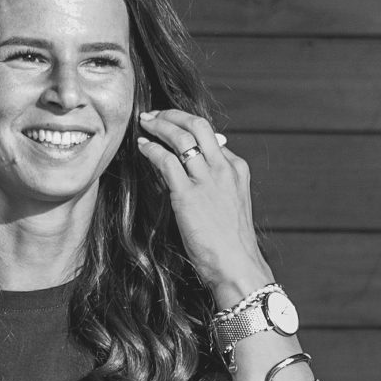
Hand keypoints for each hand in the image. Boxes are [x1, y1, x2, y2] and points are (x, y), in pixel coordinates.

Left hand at [131, 110, 269, 303]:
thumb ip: (217, 181)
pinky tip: (142, 147)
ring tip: (145, 124)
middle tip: (155, 115)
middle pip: (198, 126)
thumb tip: (196, 165)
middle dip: (173, 115)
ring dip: (159, 126)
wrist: (238, 266)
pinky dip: (151, 149)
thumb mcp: (231, 202)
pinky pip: (166, 161)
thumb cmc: (231, 240)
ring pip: (181, 138)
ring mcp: (207, 180)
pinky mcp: (188, 195)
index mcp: (236, 169)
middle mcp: (224, 169)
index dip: (187, 126)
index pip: (210, 135)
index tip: (171, 125)